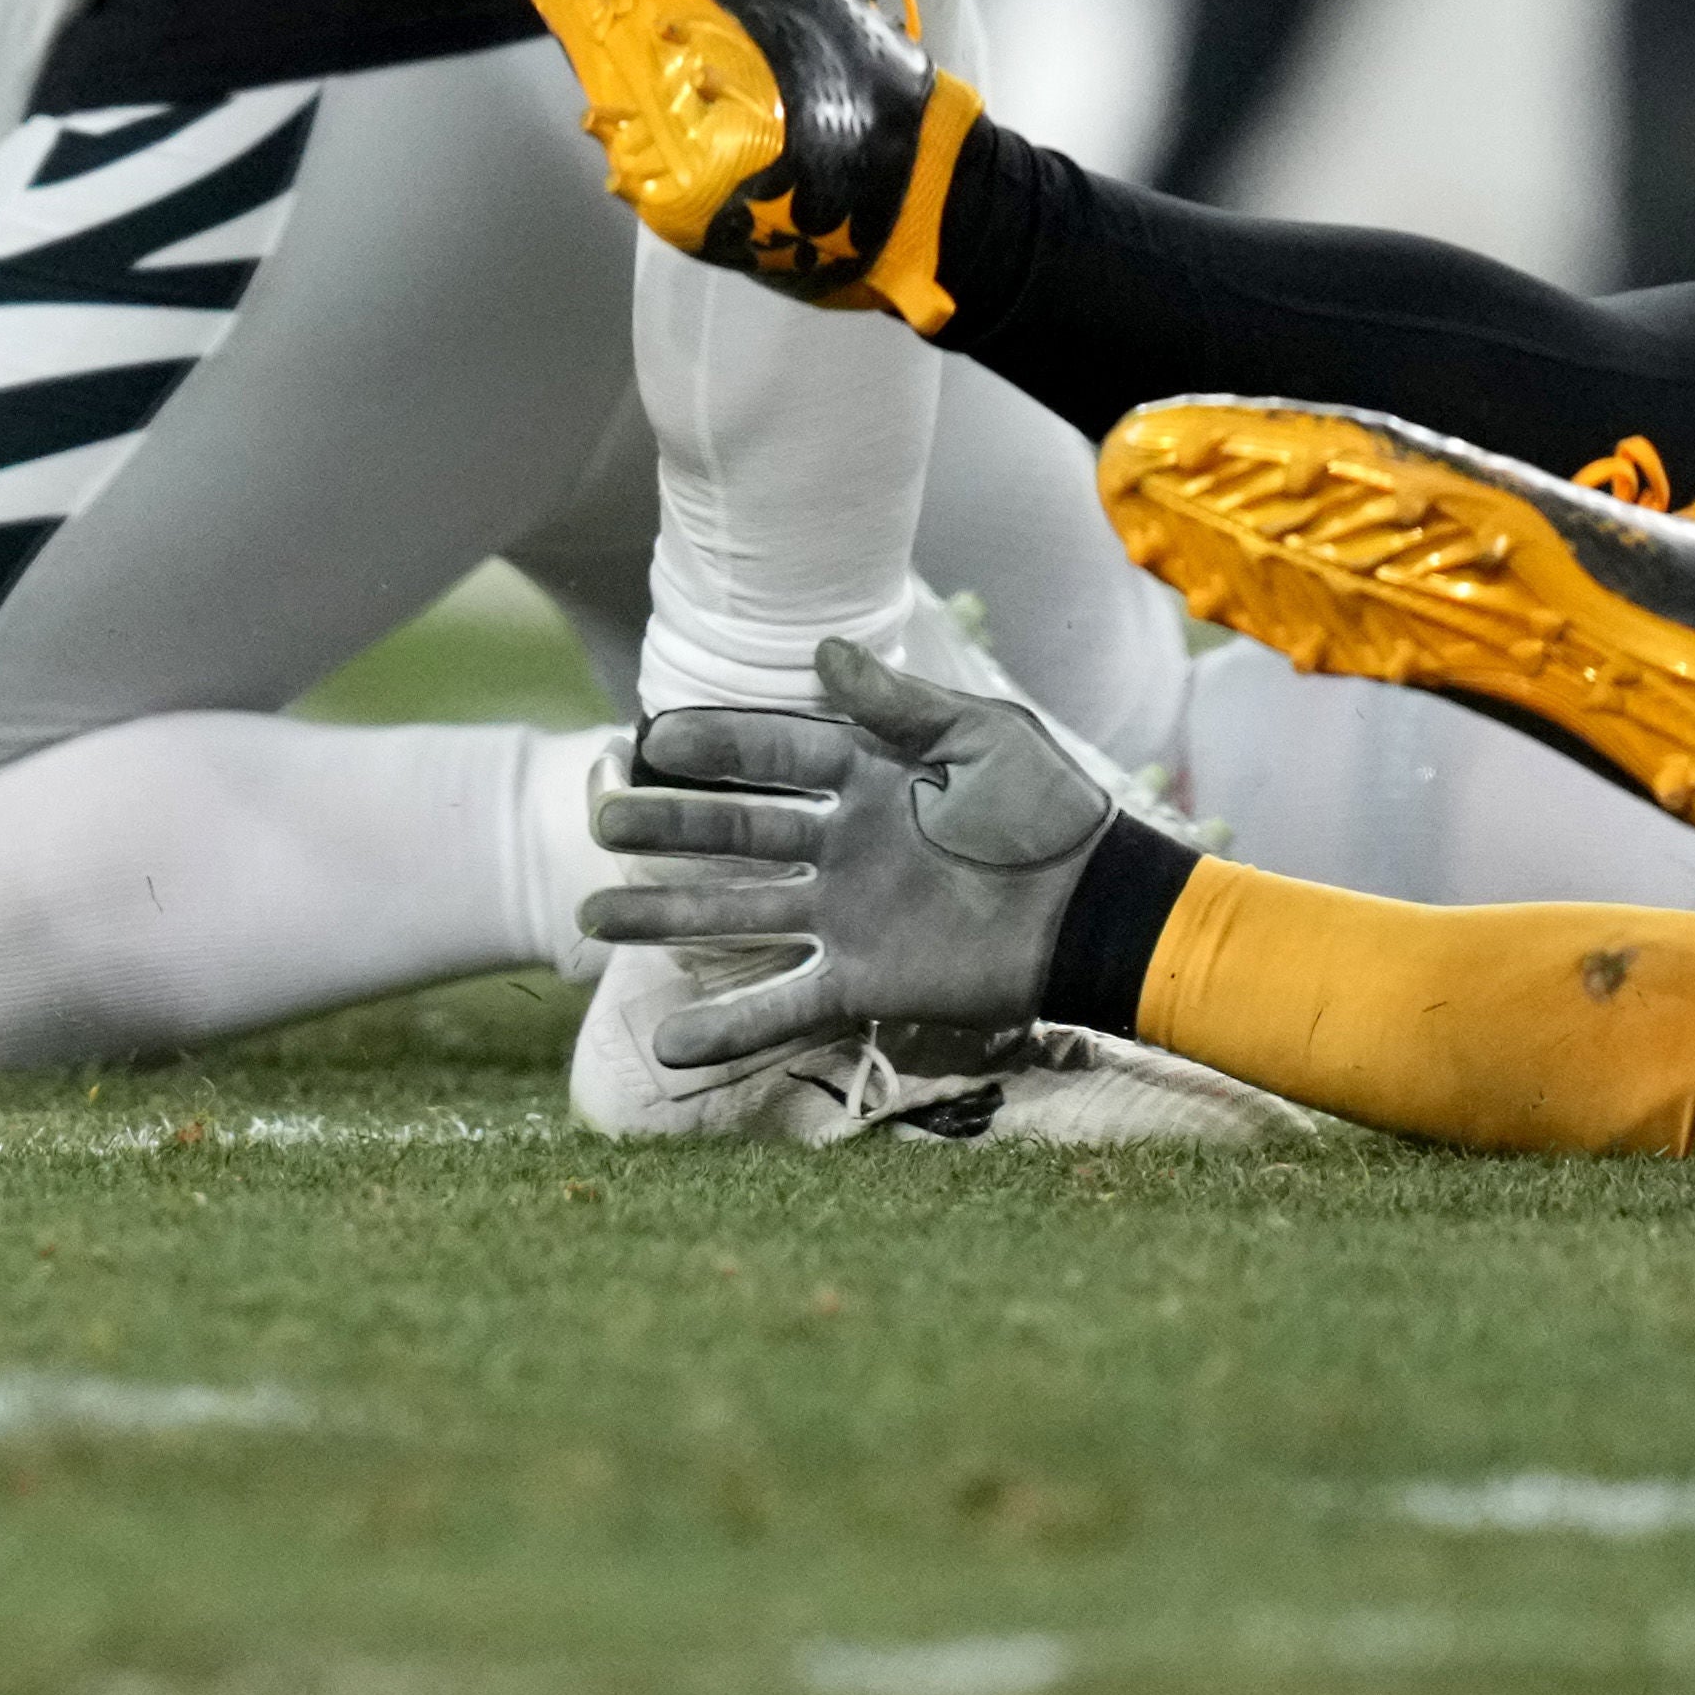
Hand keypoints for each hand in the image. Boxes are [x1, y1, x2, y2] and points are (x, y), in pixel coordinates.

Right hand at [574, 637, 1135, 1061]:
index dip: (716, 745)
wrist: (1100, 911)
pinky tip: (669, 1045)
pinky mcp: (864, 982)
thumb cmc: (1052, 813)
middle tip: (601, 821)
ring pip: (738, 914)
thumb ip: (899, 704)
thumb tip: (824, 649)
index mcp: (869, 779)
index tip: (652, 737)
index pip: (774, 753)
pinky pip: (782, 1004)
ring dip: (667, 917)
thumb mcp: (984, 736)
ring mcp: (846, 918)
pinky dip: (726, 1028)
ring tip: (595, 916)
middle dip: (668, 828)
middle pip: (737, 832)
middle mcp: (843, 847)